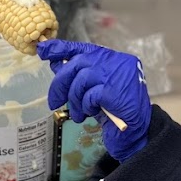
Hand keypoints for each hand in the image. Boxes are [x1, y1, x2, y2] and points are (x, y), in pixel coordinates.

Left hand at [38, 40, 151, 161]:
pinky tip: (90, 113)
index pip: (83, 48)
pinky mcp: (116, 91)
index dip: (61, 48)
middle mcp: (117, 61)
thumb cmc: (115, 111)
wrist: (136, 133)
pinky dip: (86, 105)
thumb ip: (78, 77)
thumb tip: (56, 64)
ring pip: (81, 80)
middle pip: (78, 63)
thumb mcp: (93, 91)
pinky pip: (90, 95)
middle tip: (54, 101)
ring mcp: (118, 75)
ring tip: (79, 114)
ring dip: (74, 99)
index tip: (44, 50)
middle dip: (61, 83)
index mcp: (113, 58)